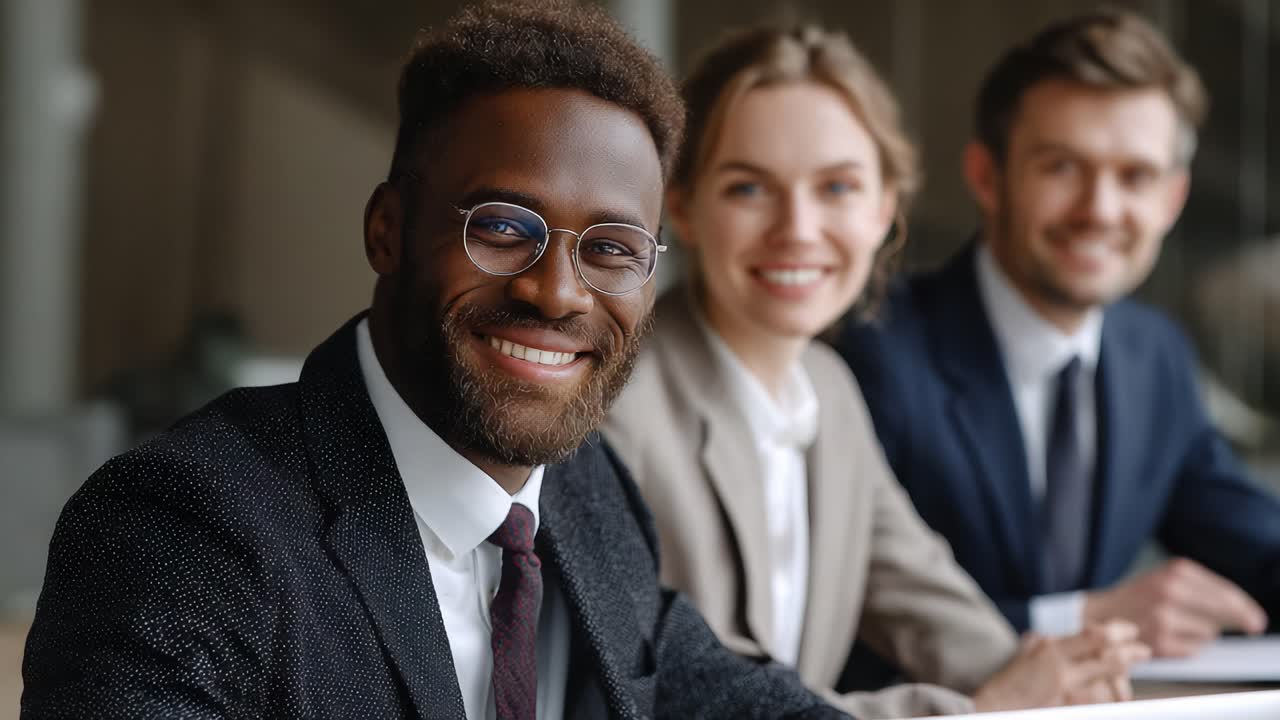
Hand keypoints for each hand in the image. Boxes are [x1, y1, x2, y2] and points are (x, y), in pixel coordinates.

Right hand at [972, 621, 1149, 711]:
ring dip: (1125, 670)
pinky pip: (1097, 700)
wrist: (992, 708)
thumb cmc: (1006, 685)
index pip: (1092, 634)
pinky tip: (1123, 698)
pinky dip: (1112, 698)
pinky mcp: (1066, 705)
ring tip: (1136, 670)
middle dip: (1130, 650)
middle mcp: (1059, 664)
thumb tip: (1045, 637)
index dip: (1117, 631)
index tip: (1130, 631)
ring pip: (1106, 673)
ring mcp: (1064, 686)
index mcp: (1050, 648)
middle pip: (1105, 651)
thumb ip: (1038, 645)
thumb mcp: (1023, 656)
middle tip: (1144, 650)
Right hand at [1084, 558, 1267, 656]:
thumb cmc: (1139, 597)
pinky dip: (1187, 647)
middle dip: (1241, 619)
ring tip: (1179, 625)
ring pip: (1209, 632)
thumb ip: (1203, 590)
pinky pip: (1193, 649)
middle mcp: (1170, 591)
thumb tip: (1245, 614)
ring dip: (1202, 633)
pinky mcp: (1159, 641)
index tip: (1256, 617)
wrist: (1101, 613)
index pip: (1224, 591)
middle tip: (1254, 626)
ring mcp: (1164, 617)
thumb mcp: (1168, 578)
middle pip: (1224, 610)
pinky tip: (1170, 637)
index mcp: (1175, 571)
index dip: (1244, 606)